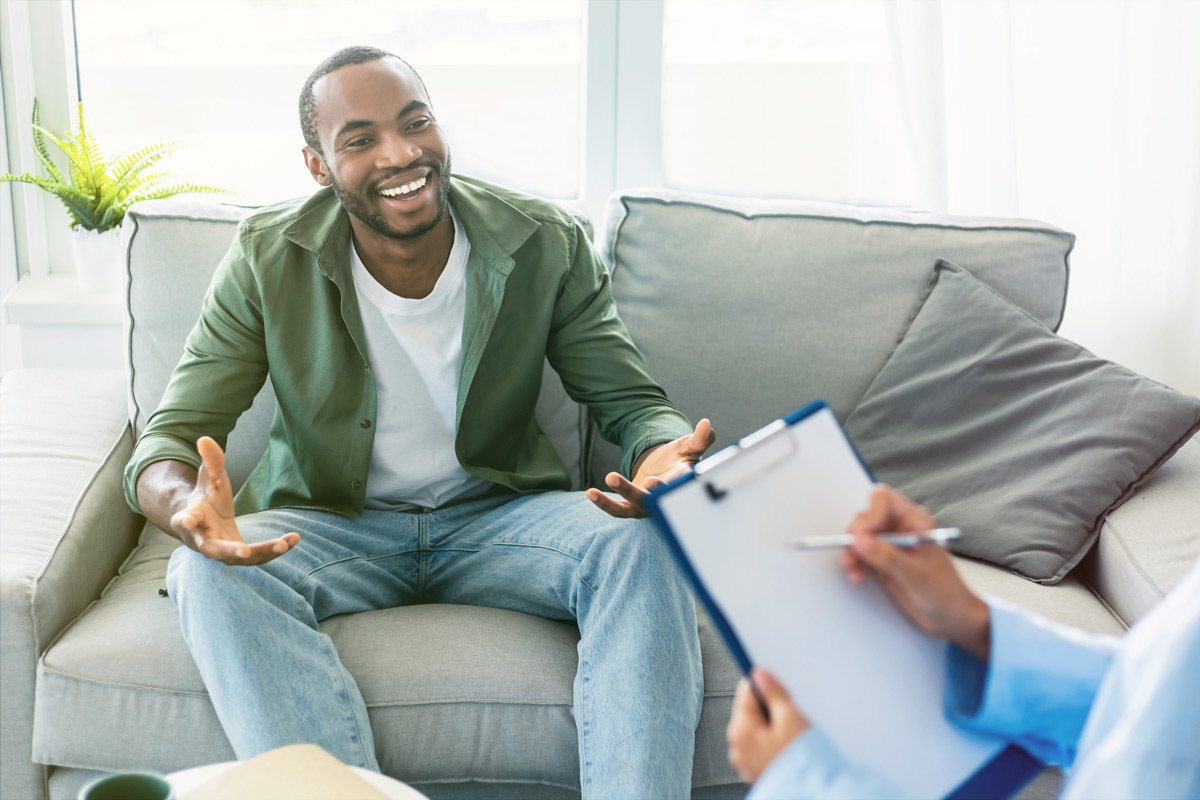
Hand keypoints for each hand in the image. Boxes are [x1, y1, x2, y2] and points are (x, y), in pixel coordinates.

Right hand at [170, 436, 298, 564]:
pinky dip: (274, 550)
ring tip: (284, 543)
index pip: (185, 520)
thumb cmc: (206, 497)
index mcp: (191, 519)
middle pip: (213, 549)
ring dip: (262, 552)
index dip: (186, 520)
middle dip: (229, 550)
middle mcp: (203, 540)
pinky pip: (257, 556)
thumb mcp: (209, 477)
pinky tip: (294, 539)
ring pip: (240, 558)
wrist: (205, 521)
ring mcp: (222, 552)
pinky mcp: (239, 556)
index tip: (187, 520)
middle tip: (243, 551)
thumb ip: (210, 461)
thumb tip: (205, 438)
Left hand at [586, 419, 715, 517]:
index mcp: (680, 484)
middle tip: (648, 482)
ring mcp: (646, 505)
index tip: (668, 479)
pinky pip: (617, 509)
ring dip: (624, 493)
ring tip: (610, 476)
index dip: (676, 483)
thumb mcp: (688, 447)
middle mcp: (663, 499)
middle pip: (657, 498)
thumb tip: (707, 423)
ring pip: (634, 504)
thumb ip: (699, 438)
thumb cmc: (678, 459)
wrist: (662, 473)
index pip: (680, 485)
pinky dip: (604, 503)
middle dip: (652, 492)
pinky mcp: (630, 507)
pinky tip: (591, 493)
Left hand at [726, 667, 809, 783]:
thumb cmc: (801, 758)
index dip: (766, 686)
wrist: (814, 792)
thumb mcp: (790, 717)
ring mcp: (746, 762)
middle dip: (771, 709)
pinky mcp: (757, 771)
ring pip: (757, 729)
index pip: (746, 692)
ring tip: (793, 735)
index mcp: (740, 731)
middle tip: (792, 717)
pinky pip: (762, 747)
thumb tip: (759, 674)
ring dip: (773, 726)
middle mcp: (737, 748)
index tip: (782, 690)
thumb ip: (773, 693)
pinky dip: (773, 742)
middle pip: (750, 711)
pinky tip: (789, 748)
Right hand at [840, 485, 989, 659]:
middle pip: (866, 517)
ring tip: (853, 571)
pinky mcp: (881, 560)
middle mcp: (900, 528)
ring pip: (859, 536)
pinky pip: (859, 553)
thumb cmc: (943, 592)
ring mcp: (889, 544)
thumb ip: (885, 556)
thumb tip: (858, 540)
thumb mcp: (914, 574)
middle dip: (855, 535)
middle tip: (852, 554)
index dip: (870, 514)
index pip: (884, 500)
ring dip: (851, 551)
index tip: (862, 535)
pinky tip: (857, 576)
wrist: (950, 617)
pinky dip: (853, 562)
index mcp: (914, 522)